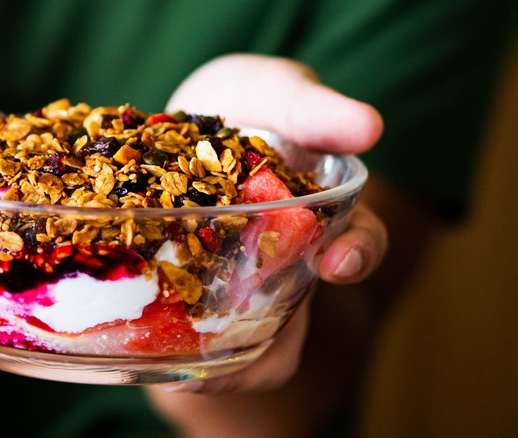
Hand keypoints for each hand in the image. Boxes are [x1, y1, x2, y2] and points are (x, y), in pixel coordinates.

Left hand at [154, 54, 387, 394]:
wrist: (181, 122)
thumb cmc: (243, 106)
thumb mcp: (273, 92)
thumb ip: (312, 108)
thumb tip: (370, 127)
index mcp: (321, 210)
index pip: (359, 241)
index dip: (358, 253)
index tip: (340, 259)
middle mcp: (287, 256)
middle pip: (297, 311)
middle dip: (280, 339)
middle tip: (253, 355)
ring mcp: (236, 278)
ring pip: (248, 339)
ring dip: (227, 362)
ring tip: (200, 376)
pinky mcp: (190, 291)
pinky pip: (198, 337)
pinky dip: (186, 355)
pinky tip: (163, 364)